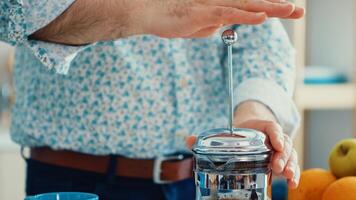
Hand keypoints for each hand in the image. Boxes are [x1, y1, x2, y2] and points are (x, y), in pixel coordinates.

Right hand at [137, 0, 304, 37]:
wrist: (150, 13)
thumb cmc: (173, 18)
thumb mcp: (198, 26)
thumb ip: (213, 25)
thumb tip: (223, 27)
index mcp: (221, 6)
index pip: (250, 7)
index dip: (270, 8)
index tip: (289, 12)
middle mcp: (220, 2)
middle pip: (254, 4)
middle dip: (278, 7)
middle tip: (299, 11)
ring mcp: (212, 6)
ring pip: (246, 6)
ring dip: (269, 9)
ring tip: (290, 10)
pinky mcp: (203, 12)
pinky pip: (228, 13)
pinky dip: (246, 16)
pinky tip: (262, 17)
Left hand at [186, 101, 299, 187]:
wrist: (248, 131)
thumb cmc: (236, 133)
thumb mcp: (225, 133)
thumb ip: (207, 137)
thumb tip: (188, 140)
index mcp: (260, 127)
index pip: (271, 126)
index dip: (275, 133)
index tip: (275, 143)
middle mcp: (273, 137)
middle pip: (284, 142)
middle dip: (283, 155)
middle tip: (276, 166)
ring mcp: (279, 148)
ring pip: (290, 154)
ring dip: (290, 165)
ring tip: (287, 176)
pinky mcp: (281, 160)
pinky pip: (291, 165)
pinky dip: (294, 173)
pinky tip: (292, 183)